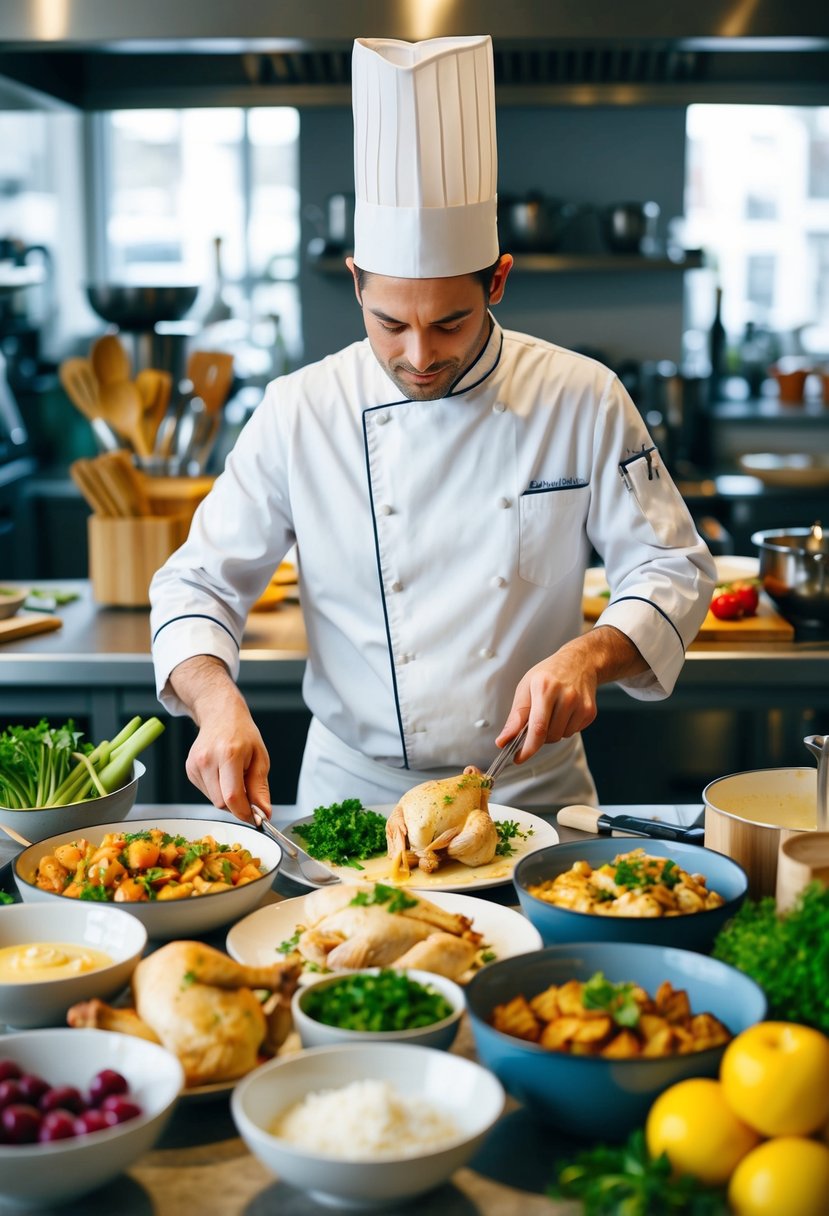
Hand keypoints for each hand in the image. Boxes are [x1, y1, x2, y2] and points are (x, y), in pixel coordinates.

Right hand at [169, 655, 271, 821]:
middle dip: (238, 805)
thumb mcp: (260, 758)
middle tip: (249, 793)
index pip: (233, 797)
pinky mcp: (189, 770)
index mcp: (228, 755)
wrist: (220, 715)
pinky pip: (207, 792)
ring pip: (214, 800)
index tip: (256, 818)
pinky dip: (218, 790)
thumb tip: (264, 813)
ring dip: (228, 797)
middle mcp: (207, 760)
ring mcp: (195, 765)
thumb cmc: (243, 734)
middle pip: (222, 803)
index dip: (245, 813)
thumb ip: (260, 788)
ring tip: (235, 776)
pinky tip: (223, 773)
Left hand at [496, 642, 599, 763]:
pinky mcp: (590, 712)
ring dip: (553, 731)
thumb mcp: (525, 687)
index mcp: (545, 688)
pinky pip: (573, 732)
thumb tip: (504, 740)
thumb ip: (515, 716)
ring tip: (553, 710)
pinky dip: (565, 727)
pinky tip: (565, 711)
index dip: (527, 748)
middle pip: (549, 736)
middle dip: (539, 736)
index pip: (538, 728)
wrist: (579, 662)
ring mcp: (581, 704)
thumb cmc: (549, 674)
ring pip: (561, 736)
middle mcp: (566, 696)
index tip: (518, 758)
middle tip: (538, 718)